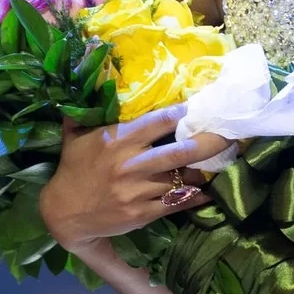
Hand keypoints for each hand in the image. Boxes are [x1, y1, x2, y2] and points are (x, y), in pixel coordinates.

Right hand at [38, 107, 229, 250]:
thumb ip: (85, 112)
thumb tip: (86, 80)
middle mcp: (131, 164)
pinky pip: (176, 204)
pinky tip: (209, 192)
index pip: (159, 121)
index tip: (201, 107)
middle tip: (230, 135)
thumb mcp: (75, 137)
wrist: (63, 214)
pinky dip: (195, 197)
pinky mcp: (142, 213)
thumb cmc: (72, 170)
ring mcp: (138, 191)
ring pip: (183, 179)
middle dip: (210, 142)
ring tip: (223, 162)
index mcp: (118, 140)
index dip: (184, 113)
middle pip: (181, 152)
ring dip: (204, 172)